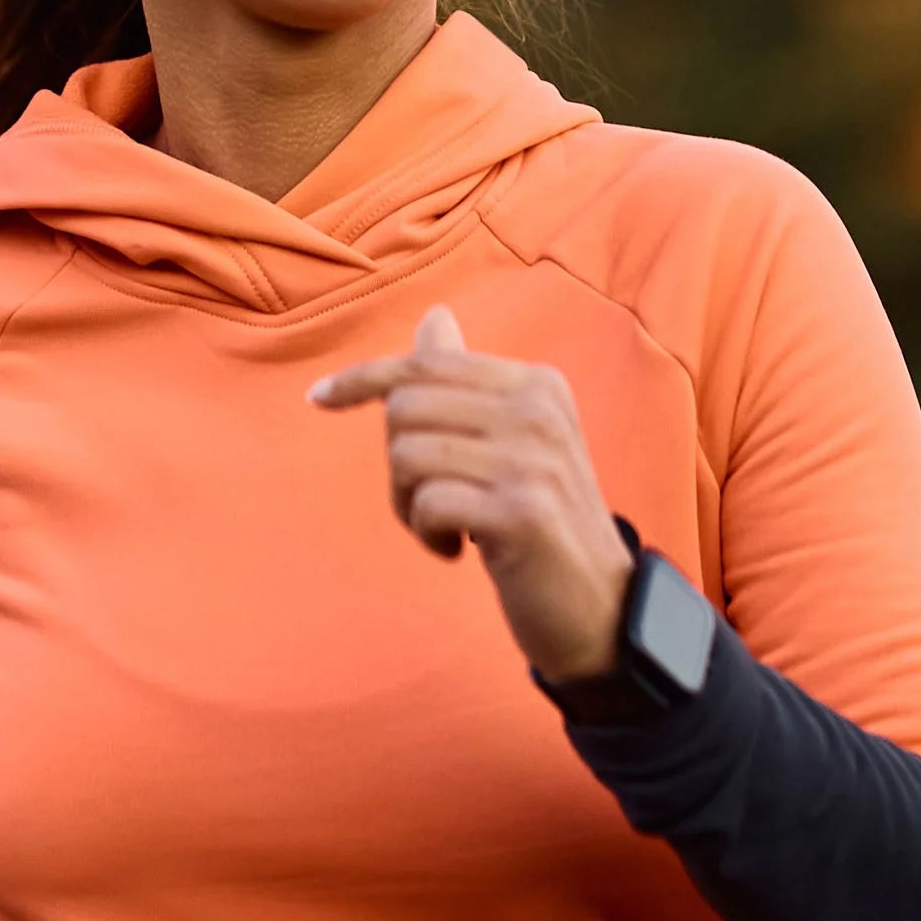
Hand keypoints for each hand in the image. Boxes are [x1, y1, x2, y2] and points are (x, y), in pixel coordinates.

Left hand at [311, 305, 635, 680]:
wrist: (601, 605)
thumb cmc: (539, 519)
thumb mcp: (511, 439)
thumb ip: (468, 381)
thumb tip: (435, 316)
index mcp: (537, 384)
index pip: (426, 363)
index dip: (362, 378)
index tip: (318, 398)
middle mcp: (539, 411)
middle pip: (406, 408)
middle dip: (396, 462)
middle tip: (428, 501)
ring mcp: (534, 460)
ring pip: (408, 455)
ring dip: (409, 503)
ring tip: (445, 526)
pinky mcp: (523, 512)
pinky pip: (428, 503)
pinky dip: (426, 532)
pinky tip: (455, 549)